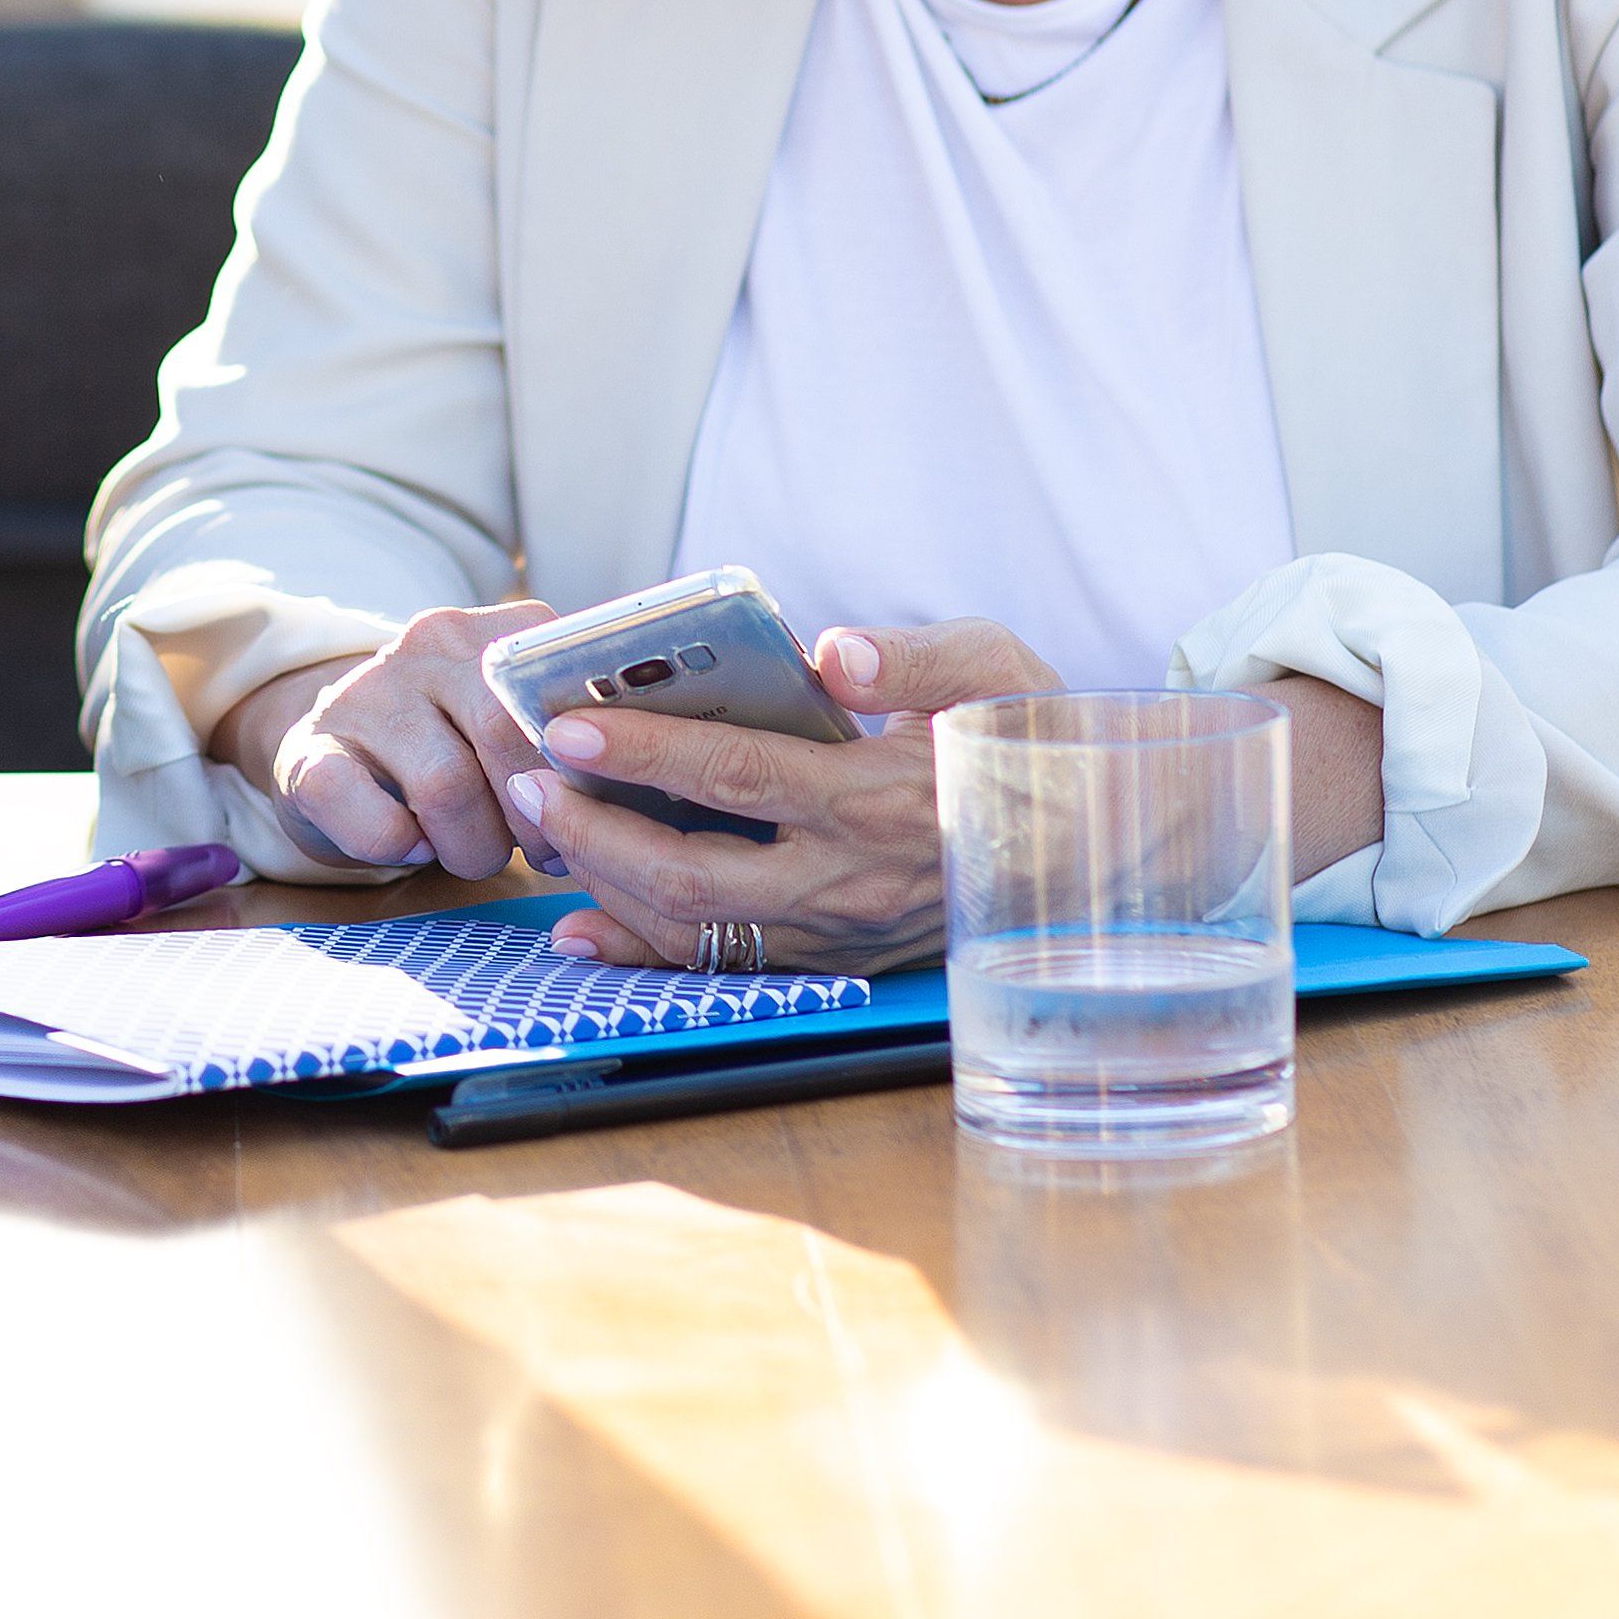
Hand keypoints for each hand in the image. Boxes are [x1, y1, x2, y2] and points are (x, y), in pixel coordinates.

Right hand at [215, 602, 558, 874]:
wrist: (332, 752)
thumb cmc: (452, 751)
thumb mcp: (507, 719)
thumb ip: (567, 731)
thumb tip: (637, 781)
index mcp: (491, 633)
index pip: (557, 687)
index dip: (583, 764)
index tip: (588, 807)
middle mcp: (427, 646)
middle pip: (504, 731)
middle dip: (535, 815)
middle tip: (540, 854)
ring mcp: (364, 696)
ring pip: (445, 784)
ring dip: (473, 846)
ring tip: (474, 853)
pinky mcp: (309, 755)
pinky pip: (373, 819)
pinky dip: (401, 849)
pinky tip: (412, 845)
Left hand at [526, 618, 1061, 973]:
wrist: (1094, 852)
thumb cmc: (1035, 745)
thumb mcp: (1001, 675)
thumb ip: (920, 658)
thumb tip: (834, 650)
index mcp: (878, 798)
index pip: (737, 774)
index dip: (644, 750)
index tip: (566, 725)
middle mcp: (849, 880)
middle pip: (689, 869)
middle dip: (591, 827)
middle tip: (523, 780)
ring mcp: (838, 932)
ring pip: (694, 928)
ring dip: (604, 884)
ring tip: (539, 830)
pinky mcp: (834, 959)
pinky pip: (723, 968)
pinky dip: (643, 953)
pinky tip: (583, 929)